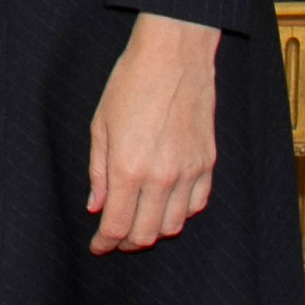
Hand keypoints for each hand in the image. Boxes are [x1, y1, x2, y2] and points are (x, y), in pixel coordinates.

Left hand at [87, 11, 220, 253]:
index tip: (97, 247)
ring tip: (137, 223)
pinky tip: (165, 206)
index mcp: (128, 168)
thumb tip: (96, 206)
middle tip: (114, 238)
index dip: (105, 243)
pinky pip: (197, 204)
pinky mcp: (208, 164)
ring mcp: (189, 173)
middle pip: (146, 233)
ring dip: (153, 231)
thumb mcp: (100, 124)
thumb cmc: (129, 84)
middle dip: (127, 242)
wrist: (174, 57)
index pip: (117, 225)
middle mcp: (161, 178)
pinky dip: (180, 214)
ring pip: (174, 225)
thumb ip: (98, 171)